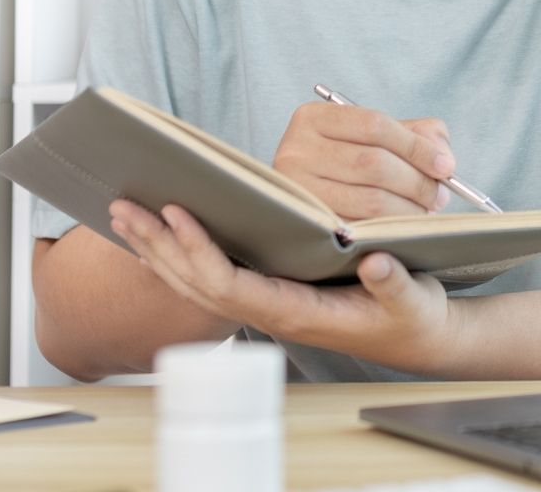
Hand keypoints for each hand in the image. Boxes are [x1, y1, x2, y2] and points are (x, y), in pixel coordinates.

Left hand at [107, 199, 458, 371]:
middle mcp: (271, 312)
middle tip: (125, 206)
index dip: (199, 251)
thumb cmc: (412, 317)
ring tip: (126, 214)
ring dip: (158, 248)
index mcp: (296, 313)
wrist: (415, 335)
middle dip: (159, 245)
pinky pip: (210, 276)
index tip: (177, 212)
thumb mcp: (412, 300)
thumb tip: (372, 264)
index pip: (230, 286)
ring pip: (195, 282)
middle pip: (197, 283)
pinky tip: (159, 236)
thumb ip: (392, 283)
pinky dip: (179, 255)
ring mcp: (265, 304)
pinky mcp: (268, 292)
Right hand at [274, 102, 455, 217]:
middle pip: (374, 164)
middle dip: (417, 182)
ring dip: (408, 210)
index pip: (375, 125)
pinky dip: (390, 229)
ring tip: (425, 211)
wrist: (306, 206)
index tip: (446, 166)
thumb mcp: (377, 139)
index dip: (417, 147)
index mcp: (313, 118)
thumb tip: (442, 156)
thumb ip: (417, 135)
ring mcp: (297, 191)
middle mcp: (295, 151)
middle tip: (439, 196)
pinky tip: (403, 227)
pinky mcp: (306, 226)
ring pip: (369, 200)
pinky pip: (360, 229)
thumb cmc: (350, 164)